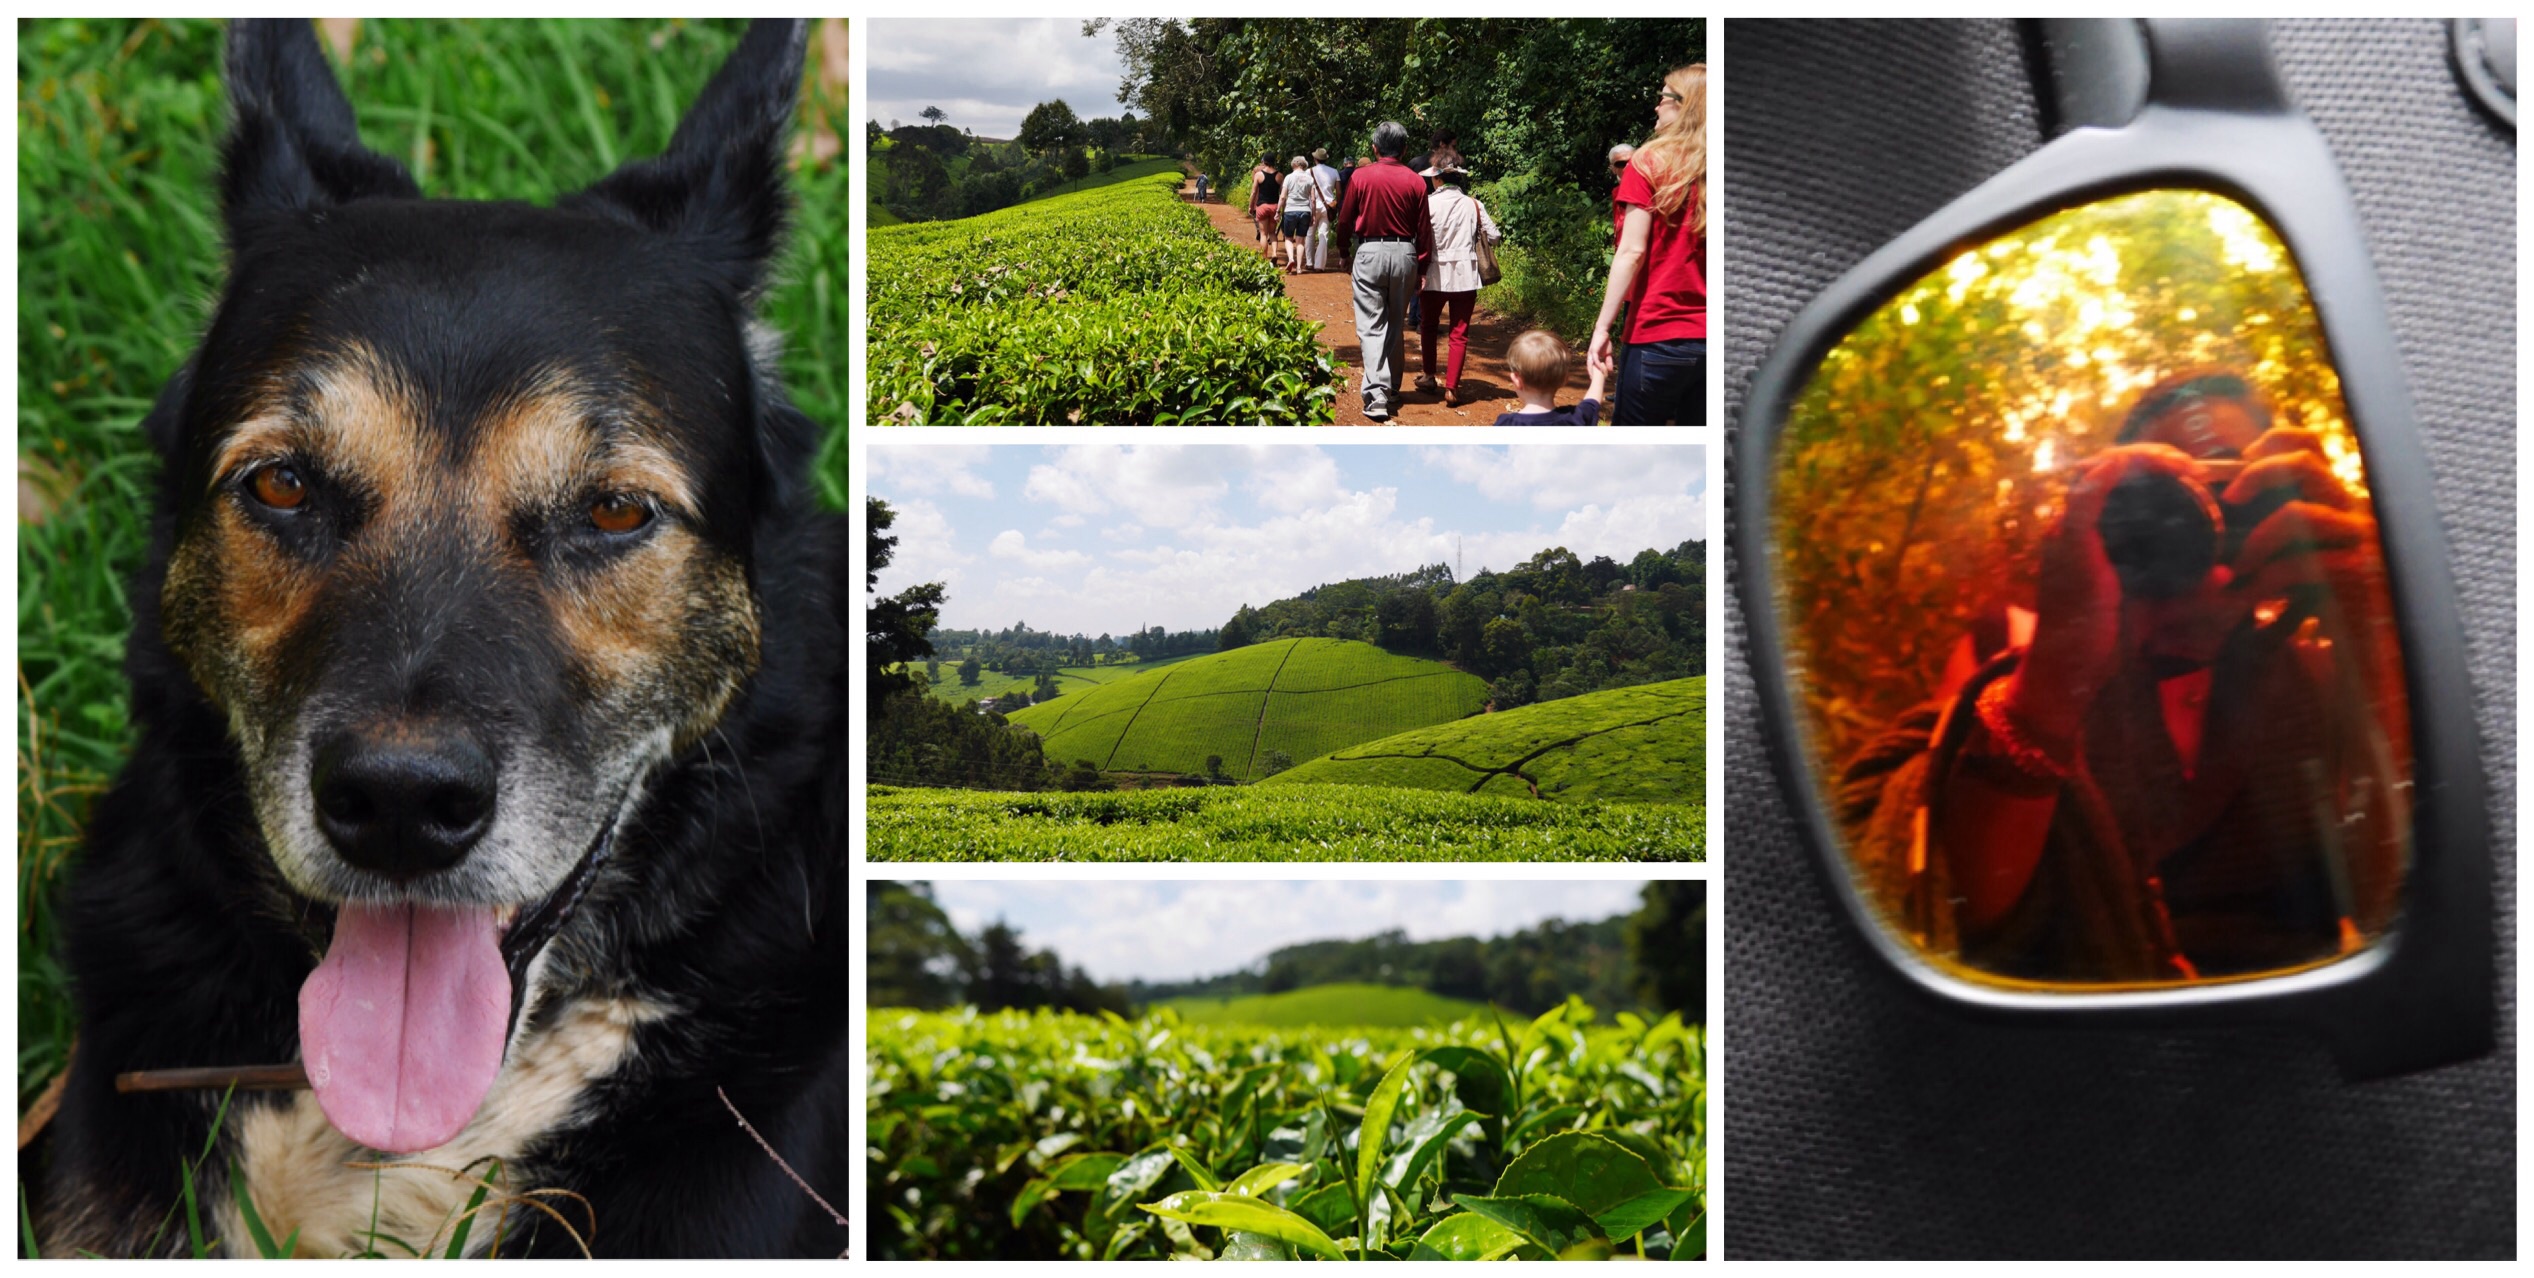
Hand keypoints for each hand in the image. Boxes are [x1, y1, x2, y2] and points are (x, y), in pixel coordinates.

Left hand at [1588, 327, 1615, 376]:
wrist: (1603, 332)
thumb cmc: (1604, 342)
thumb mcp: (1608, 354)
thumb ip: (1608, 361)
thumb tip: (1611, 370)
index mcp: (1592, 357)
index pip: (1591, 367)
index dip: (1593, 373)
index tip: (1595, 381)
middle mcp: (1590, 356)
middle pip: (1589, 367)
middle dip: (1591, 375)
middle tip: (1593, 382)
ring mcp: (1591, 353)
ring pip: (1591, 364)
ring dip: (1594, 371)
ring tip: (1596, 378)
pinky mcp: (1594, 350)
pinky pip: (1595, 359)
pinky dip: (1598, 364)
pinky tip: (1601, 369)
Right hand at [2010, 444, 2204, 743]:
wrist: (2069, 670)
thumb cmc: (2103, 639)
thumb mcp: (2152, 607)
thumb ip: (2186, 591)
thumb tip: (2224, 575)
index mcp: (2087, 533)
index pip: (2112, 480)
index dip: (2149, 465)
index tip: (2189, 471)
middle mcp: (2071, 527)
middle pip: (2105, 469)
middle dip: (2148, 457)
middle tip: (2188, 463)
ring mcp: (2066, 535)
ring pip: (2095, 474)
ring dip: (2137, 460)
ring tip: (2176, 463)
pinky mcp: (2069, 548)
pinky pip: (2083, 501)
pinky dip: (2103, 478)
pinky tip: (2125, 464)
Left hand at [2222, 427, 2379, 604]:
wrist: (2365, 641)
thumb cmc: (2320, 596)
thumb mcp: (2293, 552)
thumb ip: (2270, 526)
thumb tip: (2221, 506)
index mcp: (2334, 497)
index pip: (2311, 445)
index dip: (2275, 440)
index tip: (2243, 457)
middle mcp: (2352, 509)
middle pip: (2304, 464)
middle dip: (2257, 475)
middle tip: (2230, 499)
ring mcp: (2360, 539)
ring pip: (2299, 513)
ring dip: (2257, 540)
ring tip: (2238, 568)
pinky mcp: (2359, 573)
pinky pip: (2302, 564)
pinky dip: (2267, 579)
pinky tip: (2253, 595)